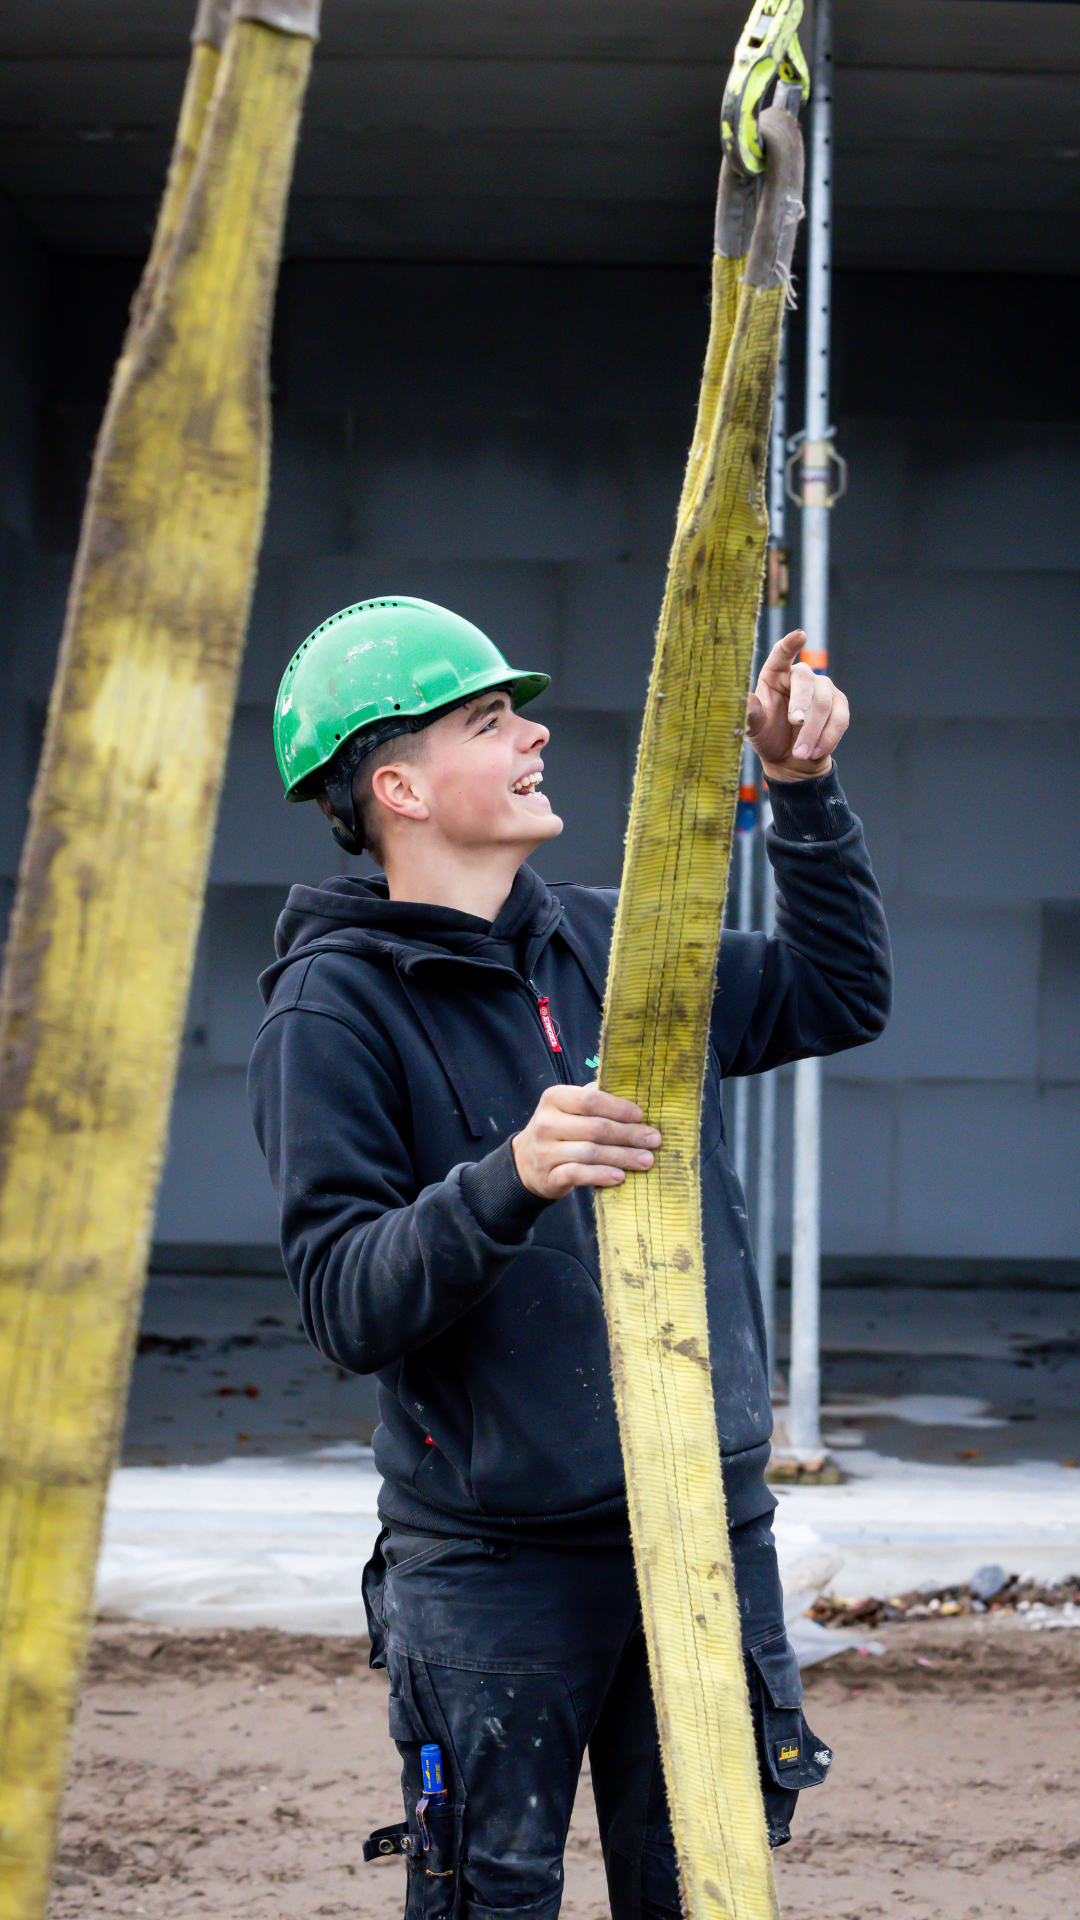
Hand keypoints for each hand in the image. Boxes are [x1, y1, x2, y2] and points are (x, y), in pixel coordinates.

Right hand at [511, 1083, 660, 1200]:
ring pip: (591, 1153)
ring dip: (622, 1157)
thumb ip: (593, 1099)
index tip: (641, 1116)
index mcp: (554, 1098)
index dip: (618, 1108)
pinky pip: (579, 1174)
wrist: (525, 1162)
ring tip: (646, 1160)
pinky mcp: (548, 1176)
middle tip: (653, 1140)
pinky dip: (601, 1175)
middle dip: (629, 1134)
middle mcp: (546, 1123)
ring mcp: (545, 1151)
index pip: (590, 1100)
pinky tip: (620, 1176)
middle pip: (595, 1128)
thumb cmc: (558, 1130)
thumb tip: (632, 1095)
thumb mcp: (568, 1109)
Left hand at [745, 628, 849, 781]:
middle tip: (796, 723)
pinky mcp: (839, 704)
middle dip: (802, 704)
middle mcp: (800, 676)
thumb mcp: (755, 728)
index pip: (782, 654)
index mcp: (774, 674)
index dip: (790, 644)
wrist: (791, 760)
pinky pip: (839, 718)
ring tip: (800, 753)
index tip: (800, 635)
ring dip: (812, 731)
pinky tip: (814, 752)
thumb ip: (751, 714)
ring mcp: (822, 688)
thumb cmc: (769, 737)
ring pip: (824, 703)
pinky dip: (827, 738)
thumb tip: (746, 700)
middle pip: (806, 681)